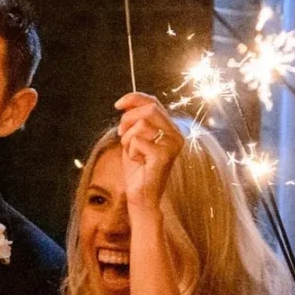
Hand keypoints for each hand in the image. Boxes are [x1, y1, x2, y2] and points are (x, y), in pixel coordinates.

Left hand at [114, 92, 182, 209]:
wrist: (141, 196)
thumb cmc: (137, 169)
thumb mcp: (133, 140)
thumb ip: (133, 122)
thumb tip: (126, 105)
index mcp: (171, 129)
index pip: (154, 102)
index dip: (134, 98)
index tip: (118, 104)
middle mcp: (176, 134)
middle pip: (149, 108)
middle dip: (128, 119)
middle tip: (121, 134)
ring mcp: (173, 144)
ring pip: (142, 124)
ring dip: (128, 138)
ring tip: (132, 153)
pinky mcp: (164, 155)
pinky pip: (138, 141)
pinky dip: (131, 151)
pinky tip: (137, 162)